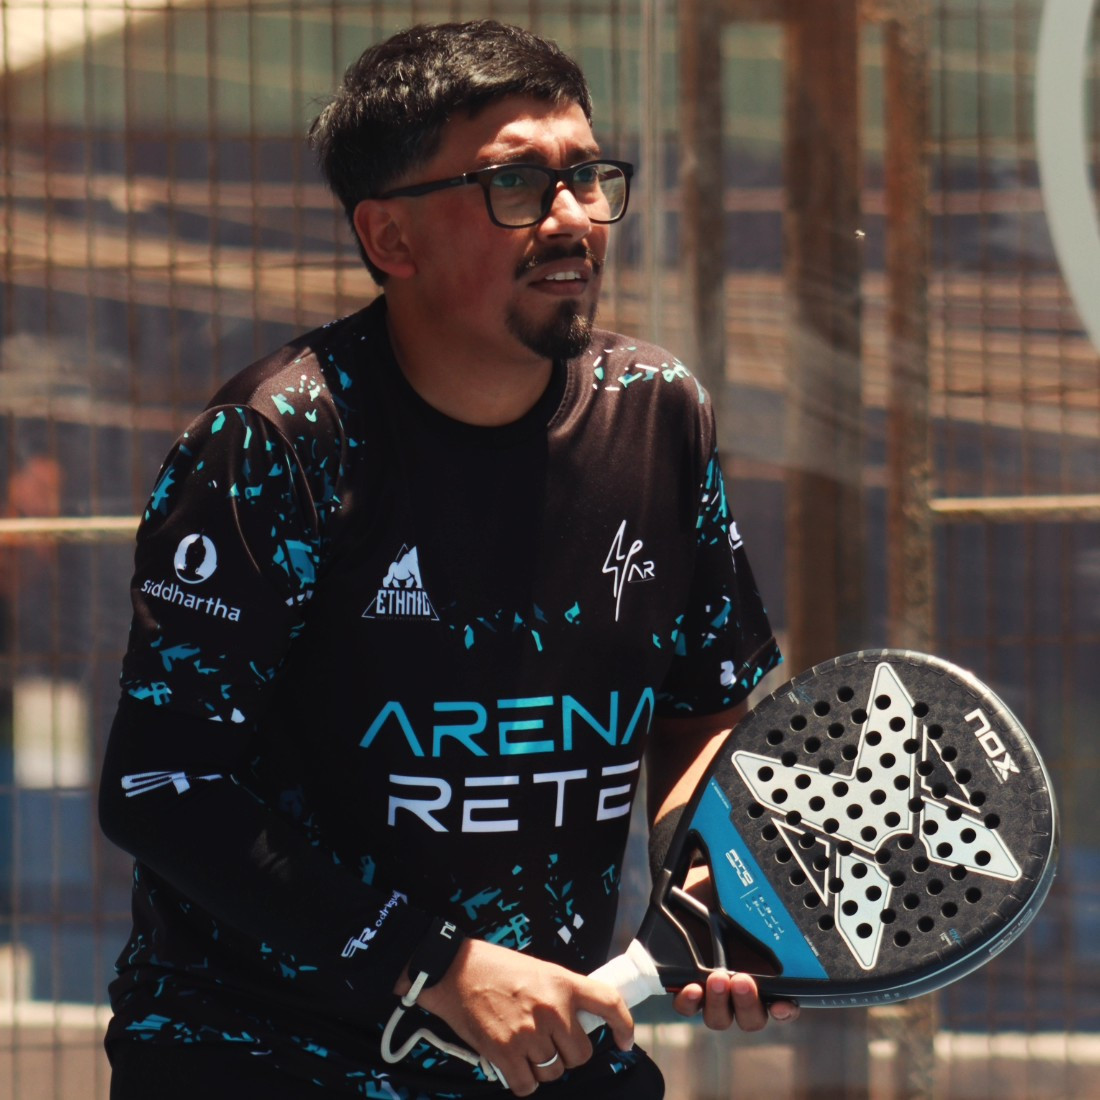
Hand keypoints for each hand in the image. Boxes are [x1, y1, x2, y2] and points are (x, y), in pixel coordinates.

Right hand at [410, 939, 633, 1096]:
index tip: (625, 1041)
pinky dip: (523, 1081)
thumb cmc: (496, 968)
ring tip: (525, 1047)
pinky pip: (528, 1085)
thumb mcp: (539, 970)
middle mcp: (551, 1008)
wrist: (455, 970)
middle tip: (550, 1042)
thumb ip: (561, 995)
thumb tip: (578, 1023)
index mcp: (562, 983)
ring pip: (554, 1072)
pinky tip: (513, 1063)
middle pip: (580, 1055)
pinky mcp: (505, 1052)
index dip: (624, 1026)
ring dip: (543, 1067)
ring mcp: (529, 1032)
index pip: (609, 1003)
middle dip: (568, 1054)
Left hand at [669, 865, 798, 1030]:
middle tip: (742, 980)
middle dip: (748, 1003)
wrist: (692, 891)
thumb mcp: (747, 902)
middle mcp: (742, 990)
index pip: (783, 1006)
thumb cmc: (726, 896)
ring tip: (715, 979)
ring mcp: (714, 991)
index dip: (784, 1010)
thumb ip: (764, 910)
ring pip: (721, 1017)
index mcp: (766, 976)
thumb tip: (784, 897)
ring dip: (719, 1003)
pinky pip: (688, 1007)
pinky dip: (689, 1002)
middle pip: (751, 1018)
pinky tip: (691, 988)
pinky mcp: (686, 985)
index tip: (781, 1003)